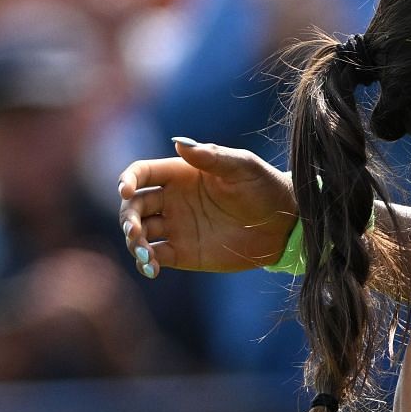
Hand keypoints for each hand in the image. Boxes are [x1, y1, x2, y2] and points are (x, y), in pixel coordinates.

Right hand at [117, 139, 295, 276]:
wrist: (285, 224)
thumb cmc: (266, 188)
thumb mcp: (243, 167)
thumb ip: (212, 156)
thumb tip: (179, 142)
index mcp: (180, 174)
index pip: (141, 173)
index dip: (127, 180)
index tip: (125, 191)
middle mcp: (172, 200)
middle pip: (134, 205)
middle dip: (128, 217)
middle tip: (134, 230)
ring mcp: (176, 227)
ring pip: (139, 233)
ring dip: (134, 242)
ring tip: (145, 254)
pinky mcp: (183, 252)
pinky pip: (155, 257)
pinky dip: (146, 263)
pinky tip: (151, 268)